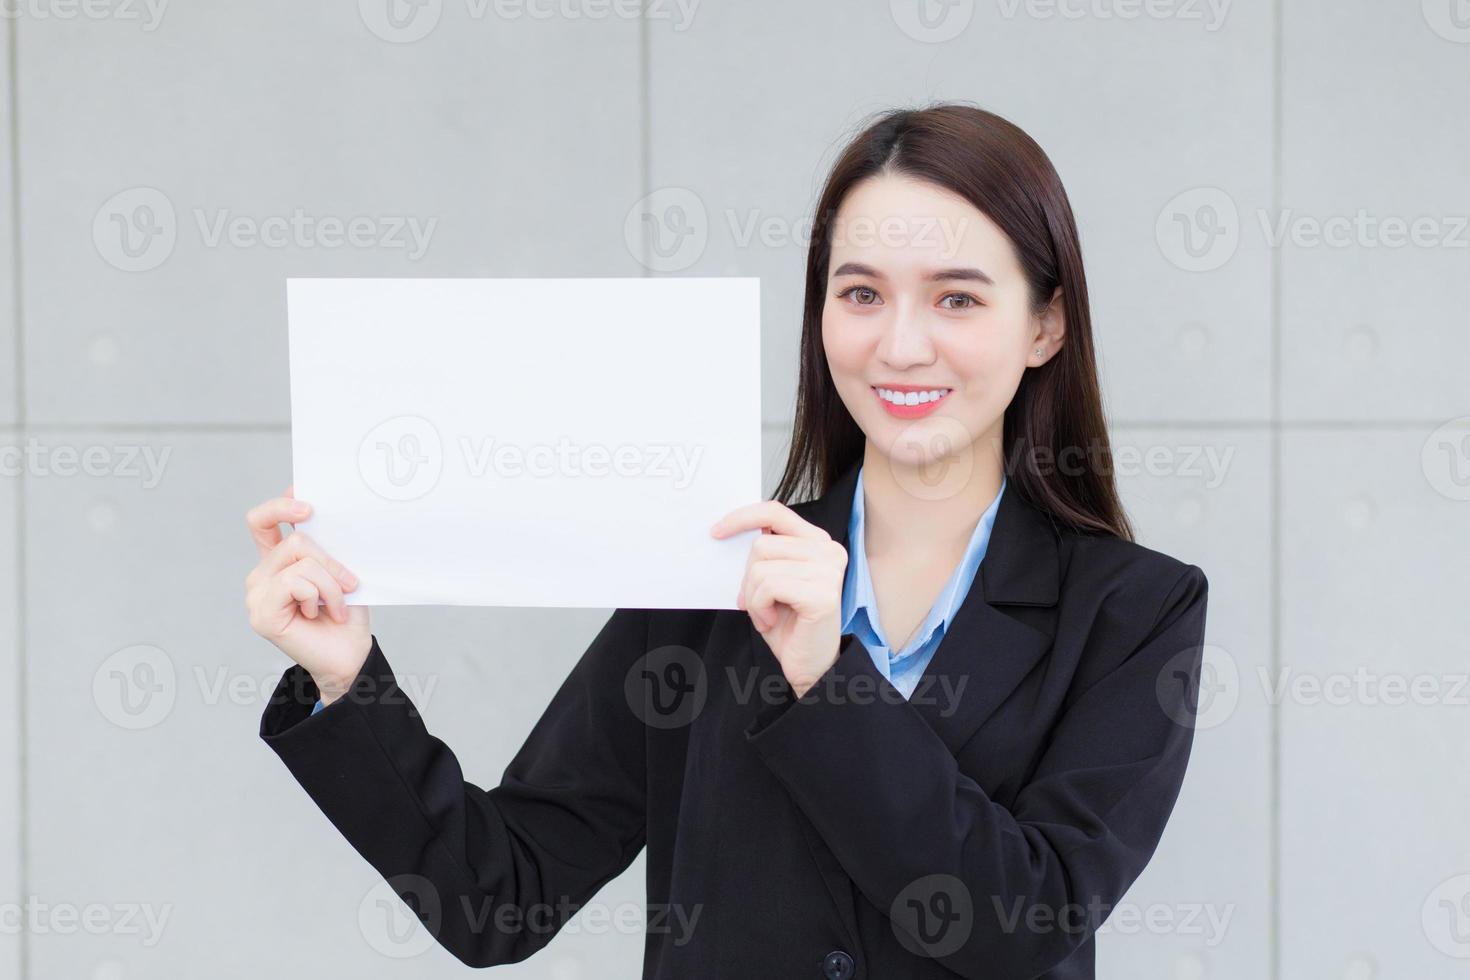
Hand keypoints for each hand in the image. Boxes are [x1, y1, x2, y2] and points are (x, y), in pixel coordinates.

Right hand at [244, 486, 370, 704]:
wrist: (349, 655)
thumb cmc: (345, 614)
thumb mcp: (339, 571)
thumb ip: (324, 545)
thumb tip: (321, 515)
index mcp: (278, 561)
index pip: (262, 521)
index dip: (280, 505)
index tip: (307, 503)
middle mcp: (262, 575)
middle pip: (294, 540)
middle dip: (331, 560)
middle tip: (350, 582)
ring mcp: (257, 594)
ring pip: (300, 561)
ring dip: (331, 583)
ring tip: (338, 605)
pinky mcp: (261, 613)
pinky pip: (296, 582)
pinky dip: (320, 595)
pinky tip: (321, 614)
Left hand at [710, 501, 847, 696]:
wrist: (811, 666)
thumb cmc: (790, 624)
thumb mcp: (772, 581)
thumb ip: (763, 555)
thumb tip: (729, 533)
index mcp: (817, 542)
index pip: (775, 511)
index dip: (742, 517)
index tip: (717, 532)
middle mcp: (828, 551)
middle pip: (761, 544)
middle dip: (747, 578)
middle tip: (756, 604)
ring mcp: (828, 571)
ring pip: (761, 567)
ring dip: (753, 597)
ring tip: (767, 615)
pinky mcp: (822, 594)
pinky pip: (768, 586)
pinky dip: (759, 607)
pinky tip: (771, 622)